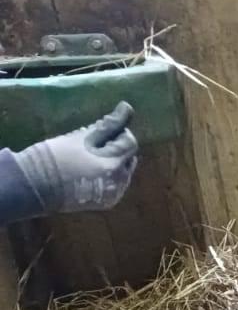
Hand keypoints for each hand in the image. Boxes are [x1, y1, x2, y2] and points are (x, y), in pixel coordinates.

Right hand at [15, 102, 138, 213]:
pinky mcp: (106, 202)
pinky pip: (116, 184)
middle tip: (93, 145)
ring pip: (124, 171)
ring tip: (90, 158)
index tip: (99, 132)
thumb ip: (107, 125)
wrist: (35, 186)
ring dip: (113, 162)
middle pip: (129, 158)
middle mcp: (118, 183)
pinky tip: (90, 171)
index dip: (118, 134)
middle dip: (116, 148)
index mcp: (112, 165)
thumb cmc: (54, 157)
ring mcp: (113, 195)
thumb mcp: (80, 137)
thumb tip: (127, 107)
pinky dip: (109, 175)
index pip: (130, 143)